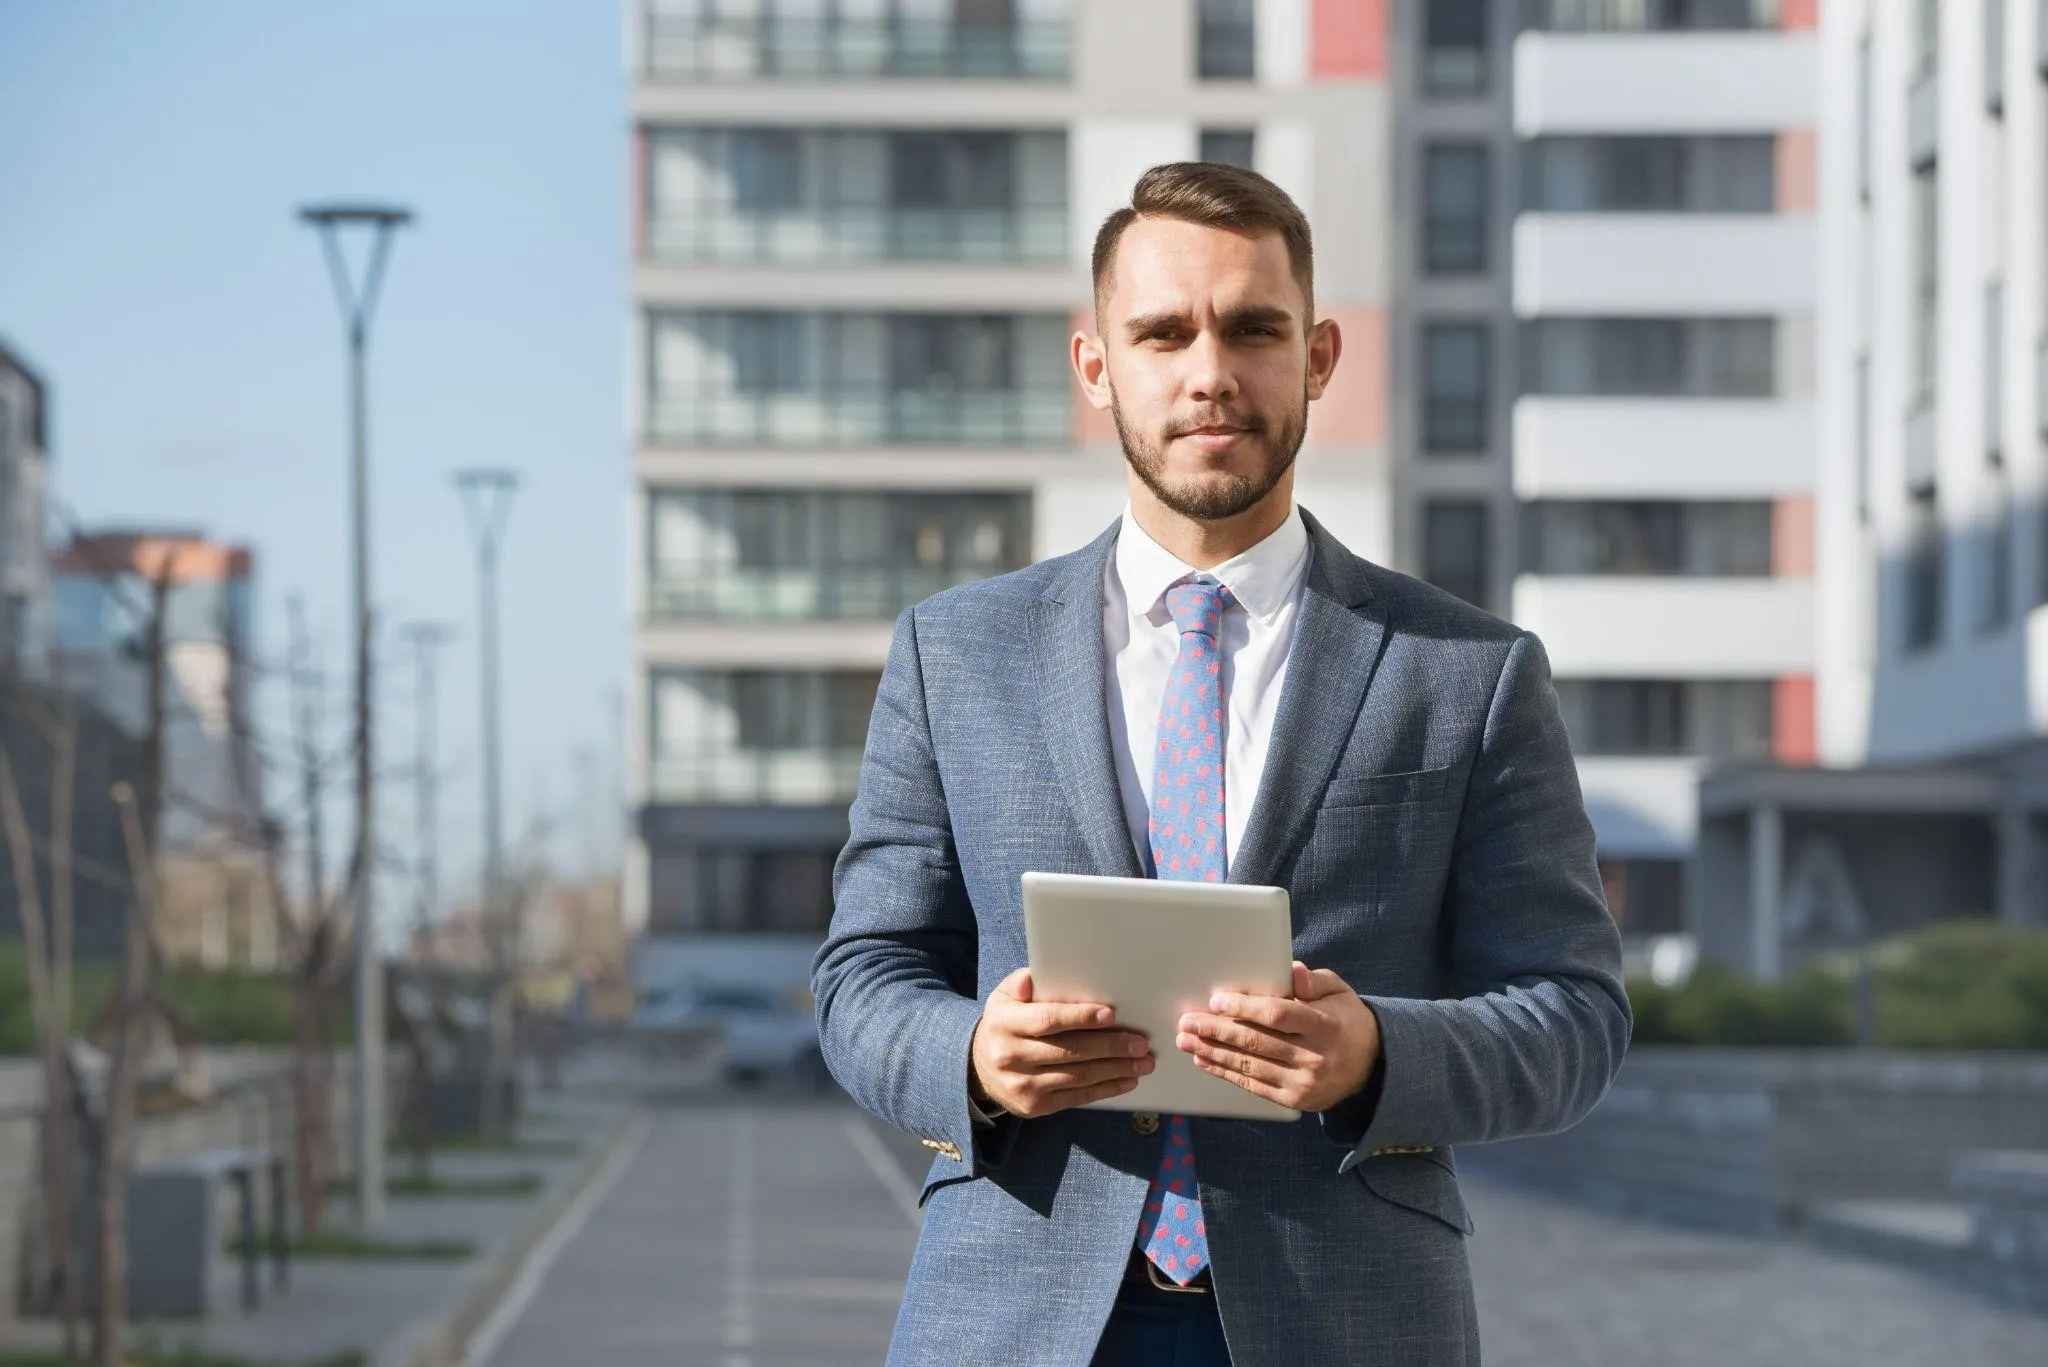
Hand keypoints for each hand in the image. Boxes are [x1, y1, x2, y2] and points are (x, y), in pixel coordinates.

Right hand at [970, 968, 1154, 1118]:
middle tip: (1140, 1043)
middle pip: (1069, 1051)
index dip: (1080, 1017)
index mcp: (1006, 1023)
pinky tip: (1126, 1080)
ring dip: (1115, 1070)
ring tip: (1142, 1062)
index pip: (1048, 1020)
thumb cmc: (1005, 1025)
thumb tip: (1033, 978)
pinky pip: (1076, 1097)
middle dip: (1110, 1046)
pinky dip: (1105, 1089)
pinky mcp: (1035, 1106)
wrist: (980, 1069)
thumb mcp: (1003, 998)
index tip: (1110, 1014)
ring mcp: (1023, 1085)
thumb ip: (1021, 984)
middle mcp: (1012, 1056)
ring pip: (1077, 1077)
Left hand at [1175, 962, 1380, 1112]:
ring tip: (1187, 1040)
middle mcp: (1314, 1057)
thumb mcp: (1338, 992)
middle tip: (1188, 1021)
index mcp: (1325, 1025)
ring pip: (1250, 1066)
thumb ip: (1314, 981)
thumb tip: (1291, 971)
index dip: (1245, 1008)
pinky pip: (1254, 1085)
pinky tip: (1206, 1061)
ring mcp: (1303, 1083)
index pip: (1278, 1015)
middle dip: (1217, 1031)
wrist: (1370, 1066)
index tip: (1217, 1000)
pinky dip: (1226, 1072)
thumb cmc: (1345, 1020)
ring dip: (1214, 1052)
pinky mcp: (1294, 1100)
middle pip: (1257, 1042)